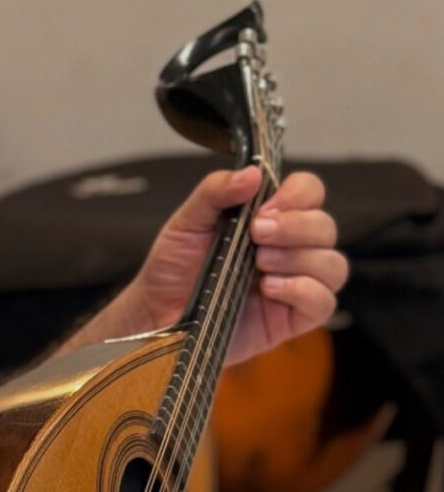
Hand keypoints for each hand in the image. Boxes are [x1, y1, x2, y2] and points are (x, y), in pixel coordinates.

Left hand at [127, 166, 347, 364]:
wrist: (158, 315)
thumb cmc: (173, 268)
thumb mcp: (186, 223)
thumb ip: (215, 192)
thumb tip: (252, 173)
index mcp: (267, 218)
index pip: (308, 193)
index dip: (298, 195)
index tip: (266, 207)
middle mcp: (288, 248)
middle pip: (325, 227)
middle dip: (296, 227)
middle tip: (258, 233)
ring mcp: (294, 283)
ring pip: (333, 264)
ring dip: (300, 258)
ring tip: (260, 263)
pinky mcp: (292, 318)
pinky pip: (324, 302)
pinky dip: (303, 291)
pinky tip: (268, 289)